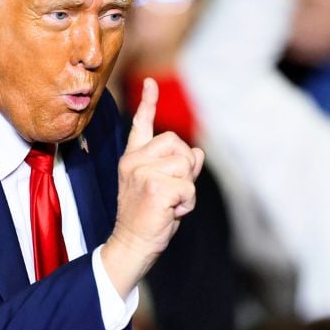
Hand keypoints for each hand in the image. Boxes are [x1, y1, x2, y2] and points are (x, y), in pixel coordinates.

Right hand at [101, 78, 203, 296]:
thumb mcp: (164, 189)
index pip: (141, 125)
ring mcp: (142, 172)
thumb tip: (198, 153)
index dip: (148, 103)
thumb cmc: (149, 220)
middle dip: (186, 167)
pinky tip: (171, 212)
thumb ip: (179, 169)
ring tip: (170, 204)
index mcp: (133, 159)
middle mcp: (134, 161)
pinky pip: (188, 186)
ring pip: (186, 165)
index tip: (151, 83)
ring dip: (187, 188)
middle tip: (173, 191)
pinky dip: (187, 203)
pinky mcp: (154, 187)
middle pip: (178, 143)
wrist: (132, 245)